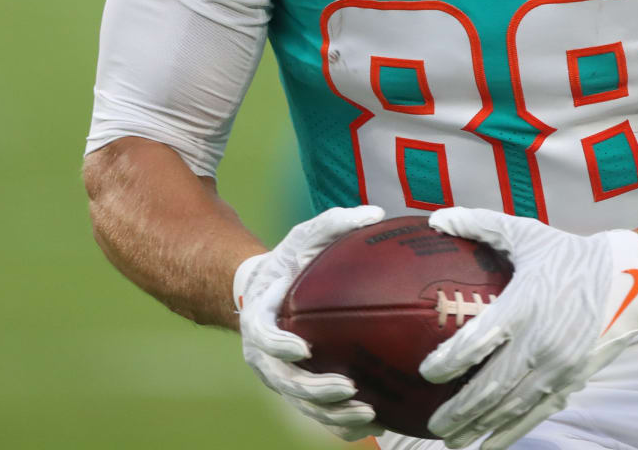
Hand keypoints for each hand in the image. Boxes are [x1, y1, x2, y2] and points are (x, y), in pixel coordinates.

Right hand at [234, 205, 386, 440]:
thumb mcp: (305, 237)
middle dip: (314, 390)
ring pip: (301, 404)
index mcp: (261, 318)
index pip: (264, 335)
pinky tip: (374, 423)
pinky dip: (340, 424)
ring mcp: (279, 375)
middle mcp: (264, 354)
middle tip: (348, 388)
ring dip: (331, 413)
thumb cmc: (289, 262)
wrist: (268, 292)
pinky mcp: (295, 389)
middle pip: (284, 380)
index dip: (280, 345)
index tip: (303, 348)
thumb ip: (334, 222)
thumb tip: (376, 213)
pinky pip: (315, 414)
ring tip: (367, 413)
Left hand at [418, 209, 637, 448]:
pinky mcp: (572, 380)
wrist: (629, 279)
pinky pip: (536, 414)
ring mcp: (558, 366)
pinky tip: (488, 445)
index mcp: (525, 304)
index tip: (426, 372)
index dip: (449, 360)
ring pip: (512, 406)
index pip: (480, 339)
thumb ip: (480, 225)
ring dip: (479, 427)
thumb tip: (436, 218)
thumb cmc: (570, 255)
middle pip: (492, 385)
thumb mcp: (527, 234)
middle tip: (432, 424)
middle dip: (459, 410)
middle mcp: (541, 341)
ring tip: (451, 440)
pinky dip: (510, 433)